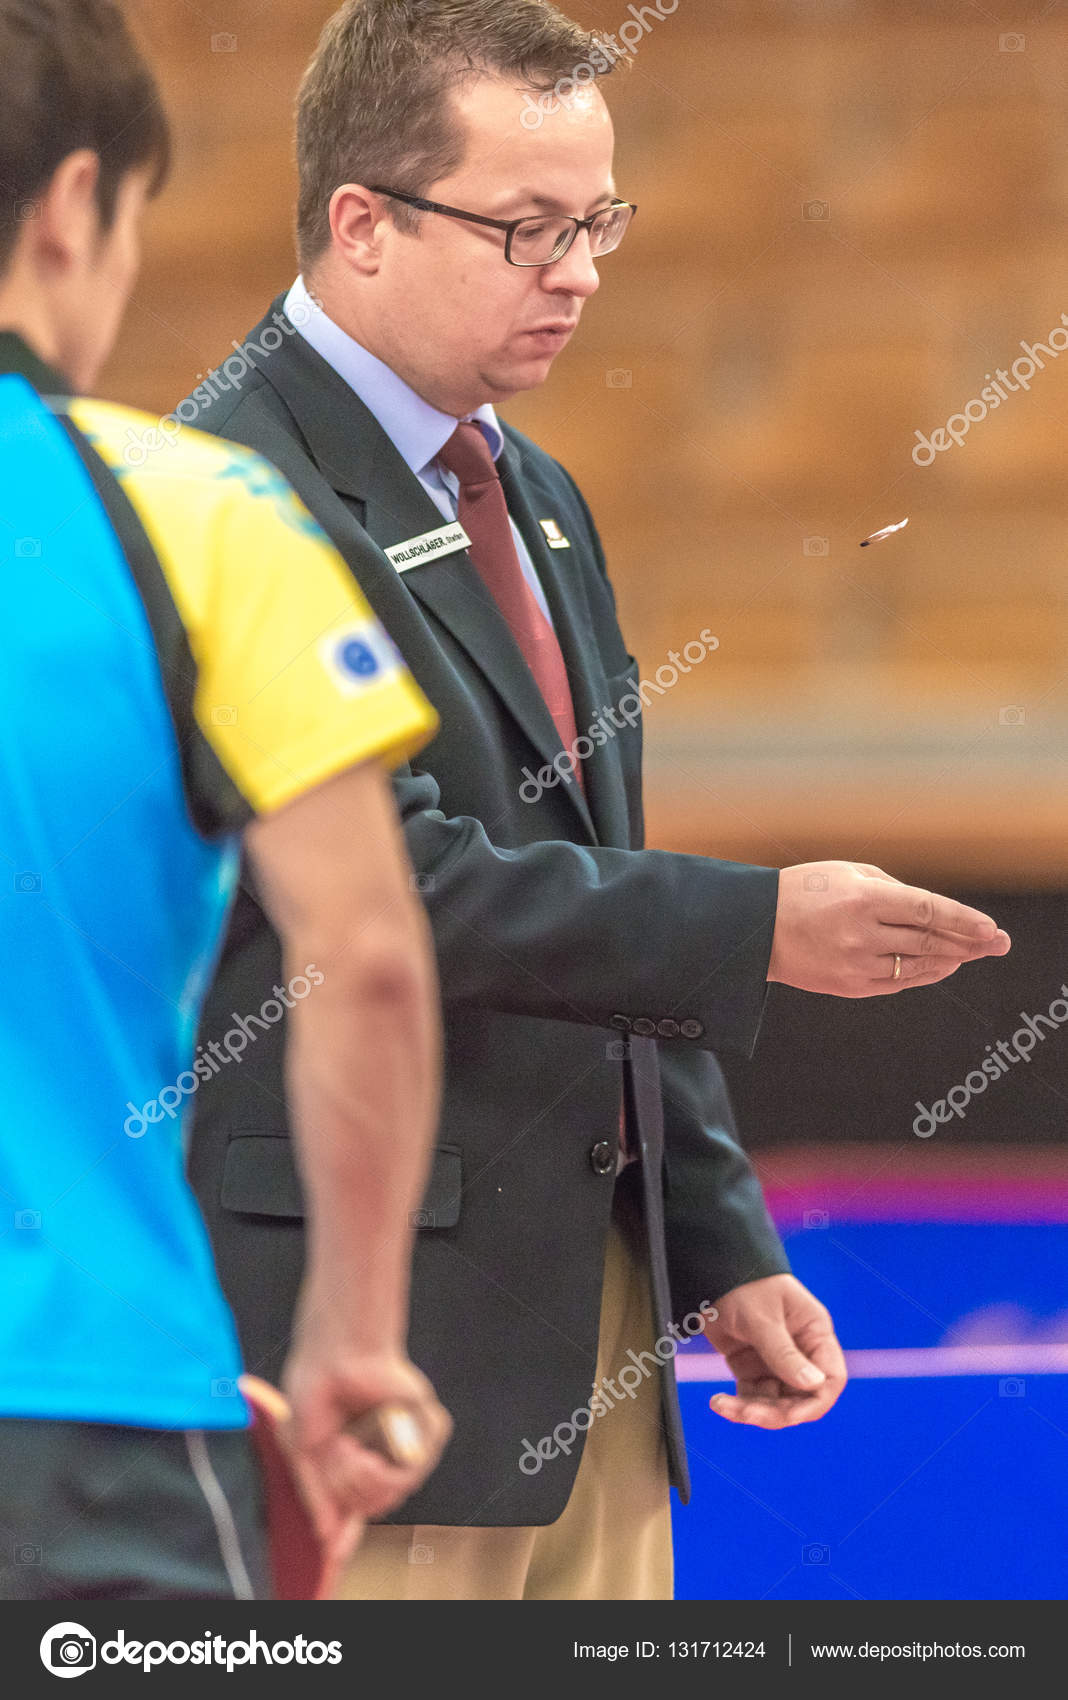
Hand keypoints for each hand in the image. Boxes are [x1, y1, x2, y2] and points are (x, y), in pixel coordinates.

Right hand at [282, 1309, 450, 1569]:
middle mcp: (379, 1459)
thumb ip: (315, 1493)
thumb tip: (327, 1536)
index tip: (337, 1558)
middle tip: (336, 1451)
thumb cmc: (317, 1389)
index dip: (346, 1536)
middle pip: (371, 1506)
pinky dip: (390, 1450)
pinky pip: (417, 1464)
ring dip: (362, 1471)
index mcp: (349, 1465)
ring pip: (393, 1492)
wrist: (338, 1351)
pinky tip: (376, 1426)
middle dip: (346, 1486)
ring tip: (350, 1441)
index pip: (354, 1511)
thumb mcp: (303, 1446)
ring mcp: (403, 1447)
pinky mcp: (425, 1429)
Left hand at [703, 1275, 846, 1428]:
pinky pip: (752, 1396)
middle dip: (774, 1412)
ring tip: (722, 1405)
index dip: (815, 1402)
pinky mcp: (752, 1367)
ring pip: (775, 1402)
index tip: (789, 1416)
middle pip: (800, 1398)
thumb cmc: (744, 1284)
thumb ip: (784, 1353)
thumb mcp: (762, 1318)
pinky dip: (738, 1404)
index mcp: (814, 1333)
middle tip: (745, 1414)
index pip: (830, 1378)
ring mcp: (775, 1361)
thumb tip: (815, 1385)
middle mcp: (799, 1351)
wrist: (709, 1272)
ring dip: (751, 1410)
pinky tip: (720, 1402)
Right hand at [767, 861, 1010, 996]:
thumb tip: (934, 910)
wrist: (755, 928)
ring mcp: (855, 964)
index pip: (928, 910)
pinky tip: (942, 966)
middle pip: (930, 941)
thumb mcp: (847, 873)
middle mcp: (862, 934)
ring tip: (973, 954)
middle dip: (970, 943)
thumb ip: (892, 888)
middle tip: (999, 943)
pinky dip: (924, 975)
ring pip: (918, 965)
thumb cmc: (805, 891)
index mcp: (863, 899)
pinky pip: (897, 983)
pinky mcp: (848, 986)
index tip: (991, 927)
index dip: (964, 920)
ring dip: (951, 960)